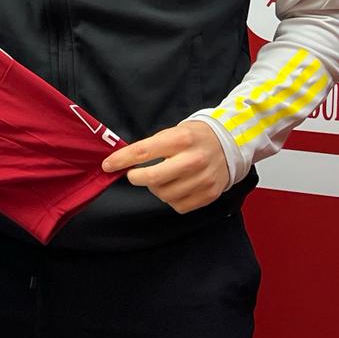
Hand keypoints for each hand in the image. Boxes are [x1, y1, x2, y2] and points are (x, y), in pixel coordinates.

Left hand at [101, 121, 230, 214]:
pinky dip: (171, 199)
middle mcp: (193, 160)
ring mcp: (203, 179)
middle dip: (135, 178)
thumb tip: (124, 162)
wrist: (230, 144)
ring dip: (155, 188)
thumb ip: (152, 146)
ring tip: (162, 178)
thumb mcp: (174, 131)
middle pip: (152, 178)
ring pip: (164, 194)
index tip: (107, 165)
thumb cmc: (194, 137)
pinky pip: (178, 205)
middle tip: (134, 175)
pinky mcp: (209, 194)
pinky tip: (176, 187)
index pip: (143, 152)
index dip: (121, 160)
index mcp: (181, 139)